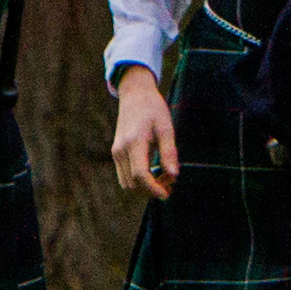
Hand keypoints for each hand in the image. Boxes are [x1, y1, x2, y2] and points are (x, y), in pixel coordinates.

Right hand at [111, 68, 179, 198]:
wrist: (134, 95)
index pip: (141, 175)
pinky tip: (153, 171)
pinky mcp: (116, 153)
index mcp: (134, 142)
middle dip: (151, 189)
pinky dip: (138, 180)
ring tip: (163, 177)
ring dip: (144, 187)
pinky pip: (124, 176)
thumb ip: (169, 152)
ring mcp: (116, 152)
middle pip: (132, 184)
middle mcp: (121, 150)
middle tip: (170, 182)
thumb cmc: (153, 109)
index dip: (154, 189)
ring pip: (126, 183)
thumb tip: (174, 175)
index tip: (167, 194)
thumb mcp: (166, 128)